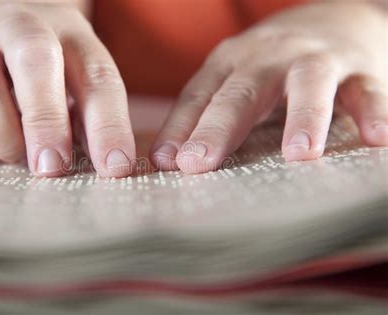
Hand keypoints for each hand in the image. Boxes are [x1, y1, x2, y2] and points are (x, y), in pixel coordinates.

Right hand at [0, 3, 134, 176]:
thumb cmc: (43, 77)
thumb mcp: (74, 85)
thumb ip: (87, 119)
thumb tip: (106, 166)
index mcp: (69, 34)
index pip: (97, 76)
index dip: (109, 124)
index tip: (114, 167)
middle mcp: (20, 28)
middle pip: (35, 61)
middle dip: (46, 121)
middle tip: (52, 167)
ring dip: (1, 135)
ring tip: (14, 155)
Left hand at [151, 1, 387, 172]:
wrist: (335, 18)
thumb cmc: (274, 65)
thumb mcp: (237, 80)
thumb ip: (208, 114)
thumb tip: (168, 160)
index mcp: (231, 62)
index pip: (199, 95)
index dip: (180, 127)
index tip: (164, 163)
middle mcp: (269, 56)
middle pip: (242, 91)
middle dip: (219, 128)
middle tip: (198, 163)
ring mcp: (315, 58)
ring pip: (308, 83)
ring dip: (304, 116)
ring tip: (298, 155)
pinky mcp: (360, 66)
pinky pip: (368, 89)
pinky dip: (374, 111)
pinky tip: (378, 138)